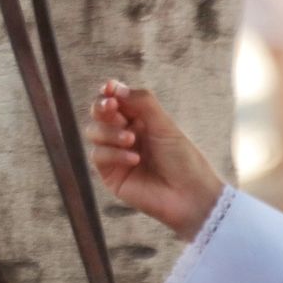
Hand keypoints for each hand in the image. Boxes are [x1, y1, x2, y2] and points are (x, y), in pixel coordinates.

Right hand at [87, 80, 224, 241]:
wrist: (189, 195)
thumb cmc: (182, 159)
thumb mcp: (164, 124)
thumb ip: (141, 102)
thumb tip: (114, 86)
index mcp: (139, 120)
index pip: (116, 99)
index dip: (109, 91)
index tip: (109, 88)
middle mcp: (124, 134)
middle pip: (98, 113)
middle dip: (102, 107)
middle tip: (112, 107)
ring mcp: (116, 154)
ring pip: (93, 132)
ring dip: (109, 132)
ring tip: (131, 140)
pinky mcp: (111, 175)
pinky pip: (98, 155)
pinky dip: (113, 153)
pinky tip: (134, 159)